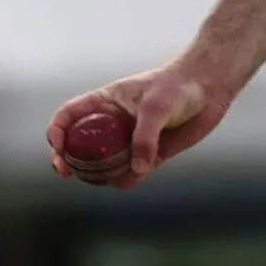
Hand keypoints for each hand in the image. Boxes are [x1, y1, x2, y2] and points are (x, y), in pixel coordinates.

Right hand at [45, 59, 233, 190]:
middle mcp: (112, 123)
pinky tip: (137, 175)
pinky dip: (129, 179)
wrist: (209, 88)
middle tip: (67, 174)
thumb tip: (138, 170)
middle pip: (79, 146)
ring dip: (102, 174)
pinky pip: (131, 173)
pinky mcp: (150, 154)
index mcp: (104, 102)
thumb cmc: (179, 87)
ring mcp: (130, 140)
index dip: (56, 132)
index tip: (58, 148)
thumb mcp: (158, 108)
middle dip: (69, 161)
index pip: (68, 116)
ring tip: (113, 174)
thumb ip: (145, 138)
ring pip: (104, 164)